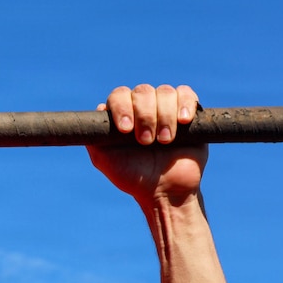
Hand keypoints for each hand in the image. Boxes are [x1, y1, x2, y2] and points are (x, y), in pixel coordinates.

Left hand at [87, 84, 207, 203]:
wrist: (165, 191)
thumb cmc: (133, 177)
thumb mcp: (104, 160)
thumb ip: (94, 138)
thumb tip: (98, 110)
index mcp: (122, 115)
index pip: (119, 96)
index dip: (122, 107)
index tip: (125, 129)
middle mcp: (142, 108)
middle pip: (143, 92)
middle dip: (145, 116)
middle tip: (146, 142)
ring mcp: (165, 108)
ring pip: (165, 92)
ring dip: (164, 116)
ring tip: (164, 141)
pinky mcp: (187, 112)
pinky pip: (187, 94)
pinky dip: (185, 104)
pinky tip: (183, 121)